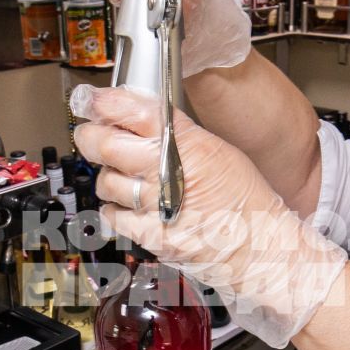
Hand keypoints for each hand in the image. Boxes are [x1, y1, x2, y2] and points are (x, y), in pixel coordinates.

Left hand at [71, 85, 345, 347]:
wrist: (260, 247)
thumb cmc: (245, 201)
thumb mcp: (218, 151)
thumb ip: (178, 132)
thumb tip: (138, 116)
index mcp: (188, 143)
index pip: (134, 111)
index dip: (104, 103)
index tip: (91, 101)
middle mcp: (169, 171)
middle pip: (106, 144)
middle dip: (89, 137)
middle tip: (89, 135)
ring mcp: (157, 205)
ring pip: (106, 181)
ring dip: (107, 176)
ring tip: (123, 177)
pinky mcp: (150, 235)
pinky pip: (113, 215)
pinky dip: (115, 208)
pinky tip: (129, 204)